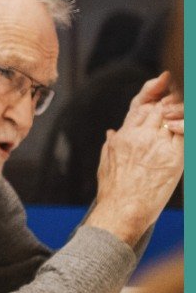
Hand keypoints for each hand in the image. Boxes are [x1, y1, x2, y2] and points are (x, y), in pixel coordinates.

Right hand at [87, 73, 183, 244]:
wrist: (121, 213)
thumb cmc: (113, 195)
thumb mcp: (105, 165)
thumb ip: (110, 145)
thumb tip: (111, 132)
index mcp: (122, 137)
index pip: (140, 104)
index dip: (152, 90)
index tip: (164, 79)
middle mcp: (138, 135)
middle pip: (159, 104)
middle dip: (172, 98)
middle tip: (180, 96)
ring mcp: (155, 144)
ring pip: (174, 112)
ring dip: (181, 109)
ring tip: (182, 110)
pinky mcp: (173, 155)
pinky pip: (185, 130)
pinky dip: (186, 124)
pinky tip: (184, 125)